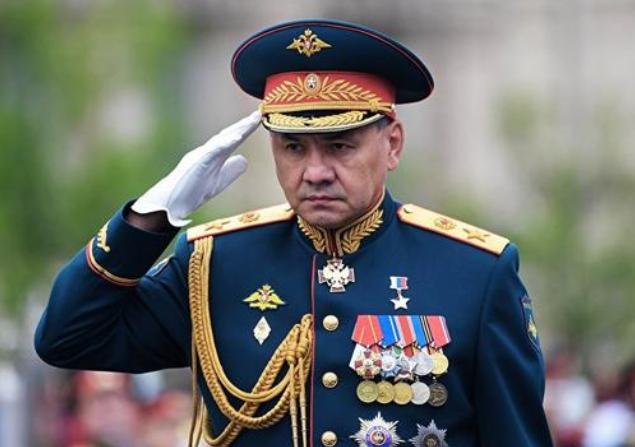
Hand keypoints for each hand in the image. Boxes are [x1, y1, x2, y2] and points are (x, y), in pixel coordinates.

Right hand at [131, 110, 260, 226]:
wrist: (173, 203)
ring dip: (236, 129)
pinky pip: (211, 151)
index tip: (259, 118)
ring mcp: (201, 155)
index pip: (233, 139)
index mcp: (214, 155)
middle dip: (244, 124)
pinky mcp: (197, 163)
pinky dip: (223, 143)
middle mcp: (208, 151)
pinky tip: (235, 138)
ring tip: (251, 122)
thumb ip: (231, 170)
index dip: (246, 129)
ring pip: (221, 139)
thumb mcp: (218, 181)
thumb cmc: (192, 192)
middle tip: (259, 113)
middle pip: (228, 134)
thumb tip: (245, 159)